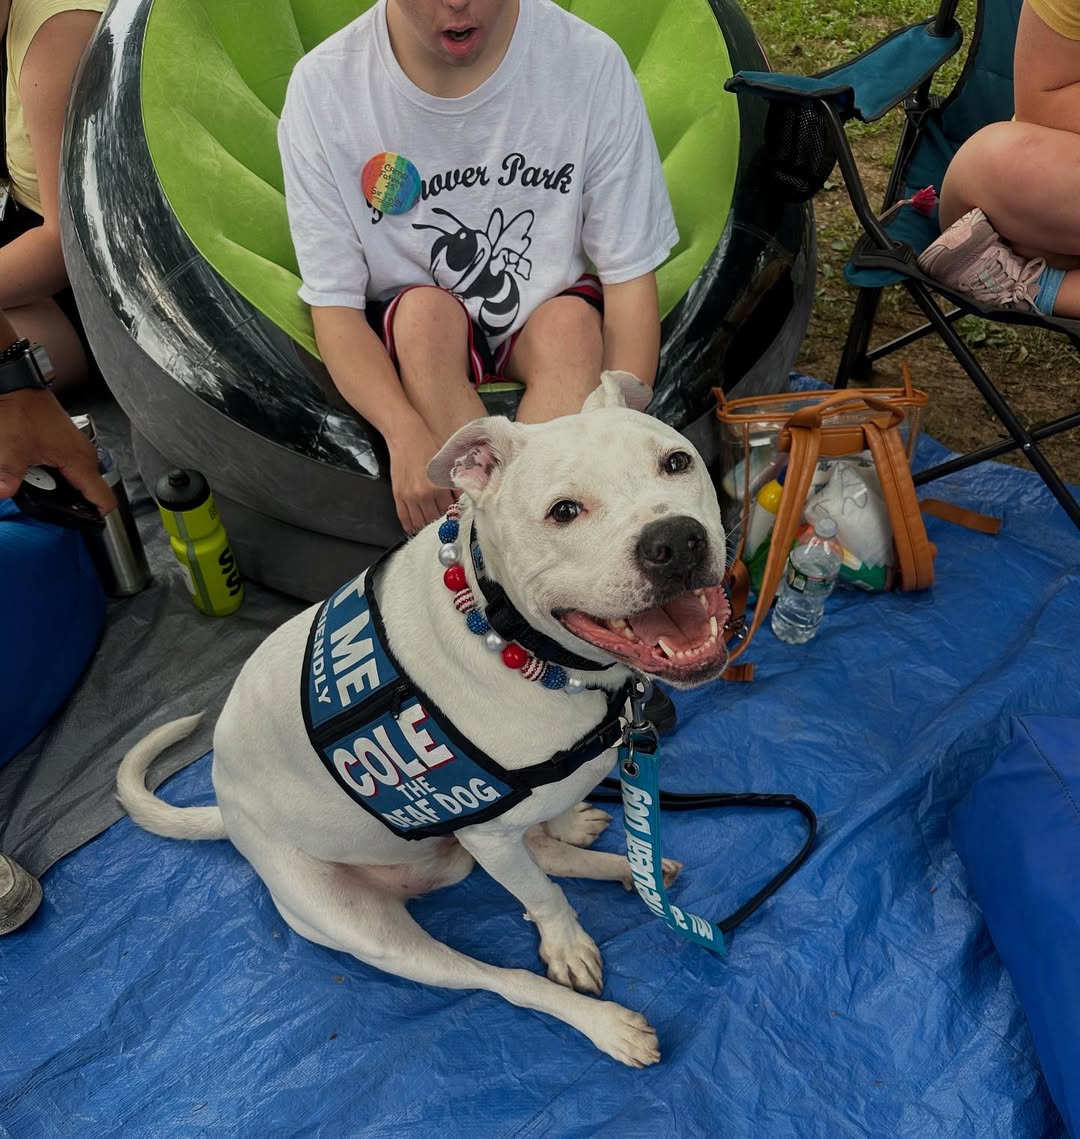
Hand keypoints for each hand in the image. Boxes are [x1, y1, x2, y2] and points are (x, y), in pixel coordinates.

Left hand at [0, 389, 116, 515]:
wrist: (15, 384)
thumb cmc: (19, 409)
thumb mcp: (10, 447)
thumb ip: (7, 476)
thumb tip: (3, 494)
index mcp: (80, 461)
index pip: (105, 500)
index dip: (94, 517)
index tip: (80, 523)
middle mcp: (85, 455)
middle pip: (88, 494)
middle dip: (67, 502)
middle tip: (42, 495)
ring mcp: (77, 449)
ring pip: (76, 481)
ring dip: (58, 486)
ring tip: (36, 479)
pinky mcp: (67, 444)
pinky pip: (68, 468)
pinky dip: (54, 474)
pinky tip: (36, 468)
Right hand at [387, 421, 454, 535]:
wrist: (406, 435)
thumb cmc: (427, 445)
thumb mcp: (447, 464)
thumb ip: (454, 484)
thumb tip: (459, 501)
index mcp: (438, 486)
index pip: (449, 511)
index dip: (452, 516)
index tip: (454, 518)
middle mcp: (424, 494)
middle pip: (434, 519)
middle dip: (440, 523)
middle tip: (444, 524)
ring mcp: (409, 497)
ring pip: (419, 522)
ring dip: (426, 527)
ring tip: (431, 527)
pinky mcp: (398, 495)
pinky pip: (404, 517)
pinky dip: (410, 525)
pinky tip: (414, 529)